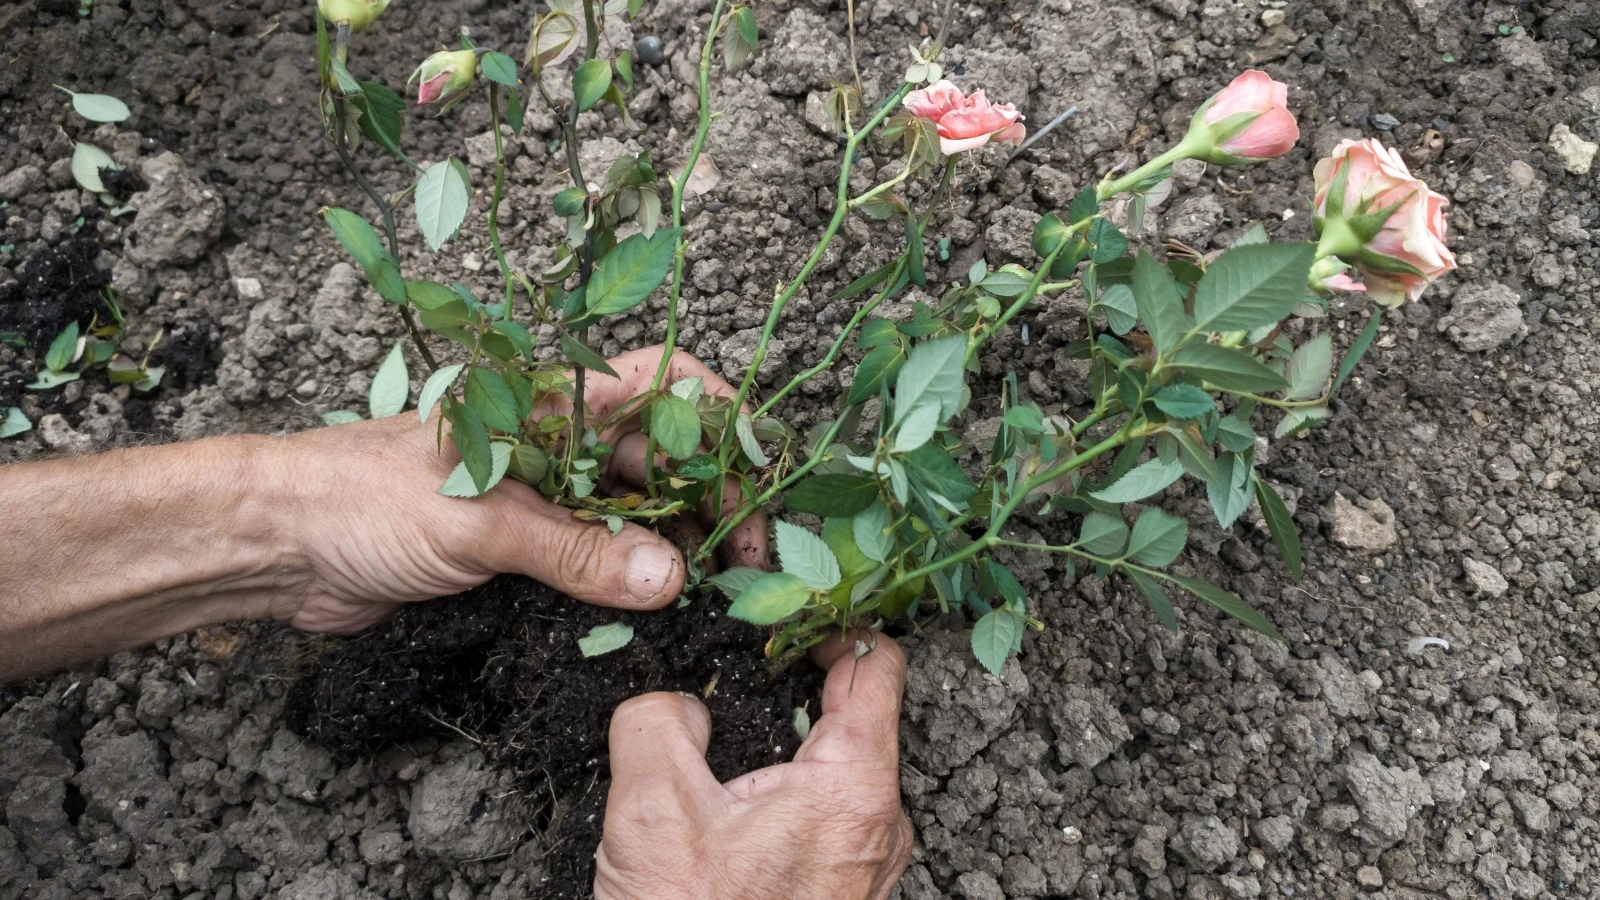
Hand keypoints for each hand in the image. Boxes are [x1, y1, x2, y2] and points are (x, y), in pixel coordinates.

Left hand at [269, 346, 766, 633]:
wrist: (277, 545)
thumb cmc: (363, 499)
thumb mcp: (478, 522)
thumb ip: (575, 551)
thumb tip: (668, 578)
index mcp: (551, 406)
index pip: (659, 385)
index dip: (717, 416)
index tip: (760, 469)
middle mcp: (555, 446)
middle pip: (660, 460)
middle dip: (710, 502)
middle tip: (743, 565)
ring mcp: (538, 499)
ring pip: (632, 516)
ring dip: (673, 550)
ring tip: (710, 596)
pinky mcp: (517, 551)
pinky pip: (592, 561)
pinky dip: (627, 584)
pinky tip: (653, 613)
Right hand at [595, 634, 912, 899]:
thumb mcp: (650, 807)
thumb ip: (660, 721)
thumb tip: (677, 706)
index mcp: (855, 789)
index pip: (876, 666)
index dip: (832, 622)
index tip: (789, 610)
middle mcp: (880, 826)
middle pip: (854, 716)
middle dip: (791, 690)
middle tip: (734, 676)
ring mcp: (866, 866)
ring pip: (833, 771)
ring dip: (781, 750)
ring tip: (719, 757)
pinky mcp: (842, 895)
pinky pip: (822, 819)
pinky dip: (780, 798)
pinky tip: (726, 816)